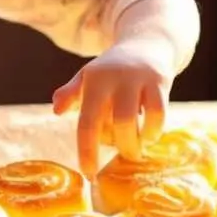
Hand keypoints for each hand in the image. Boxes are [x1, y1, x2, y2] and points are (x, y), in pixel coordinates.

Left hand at [51, 38, 174, 176]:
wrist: (147, 42)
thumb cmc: (112, 69)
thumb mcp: (88, 76)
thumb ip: (71, 93)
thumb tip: (56, 110)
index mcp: (92, 81)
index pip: (86, 121)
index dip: (87, 151)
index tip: (89, 174)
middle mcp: (114, 79)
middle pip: (114, 125)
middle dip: (118, 147)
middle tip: (119, 153)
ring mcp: (138, 80)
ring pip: (134, 122)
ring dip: (135, 143)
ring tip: (134, 148)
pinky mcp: (160, 82)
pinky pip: (158, 115)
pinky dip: (153, 132)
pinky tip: (149, 134)